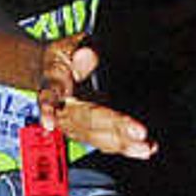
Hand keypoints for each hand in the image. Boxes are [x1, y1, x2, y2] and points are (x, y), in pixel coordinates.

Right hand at [38, 37, 154, 159]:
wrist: (49, 72)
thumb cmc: (62, 58)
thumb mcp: (68, 46)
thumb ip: (79, 51)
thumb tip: (88, 54)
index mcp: (54, 86)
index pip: (56, 97)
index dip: (54, 109)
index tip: (63, 121)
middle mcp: (62, 110)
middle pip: (85, 121)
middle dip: (113, 128)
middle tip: (139, 132)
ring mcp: (73, 124)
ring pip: (95, 137)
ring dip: (121, 144)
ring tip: (145, 147)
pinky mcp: (85, 131)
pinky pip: (103, 141)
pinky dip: (123, 146)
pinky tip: (145, 149)